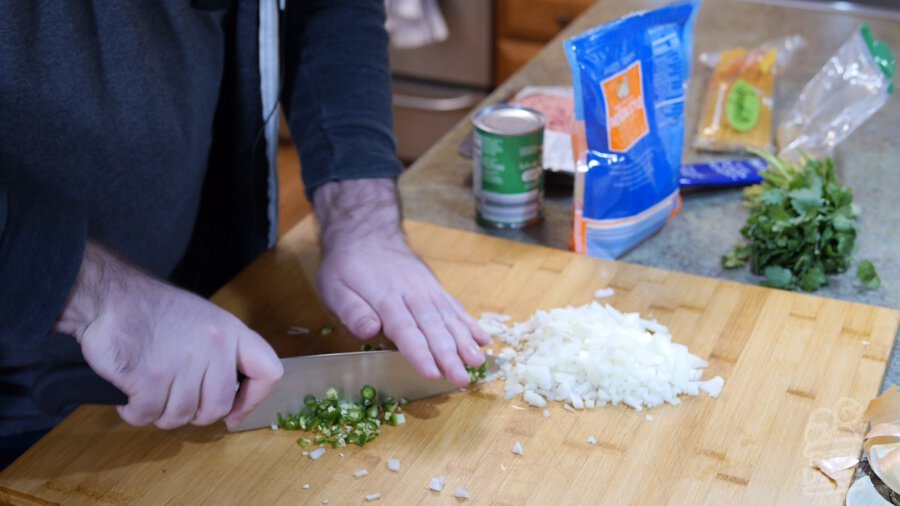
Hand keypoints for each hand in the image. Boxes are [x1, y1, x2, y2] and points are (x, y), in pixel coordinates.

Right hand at [55, 242, 282, 429]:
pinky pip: (148, 415)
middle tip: (174, 400)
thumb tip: (231, 399)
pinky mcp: (149, 379)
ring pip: (180, 416)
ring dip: (161, 412)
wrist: (109, 296)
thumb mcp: (203, 320)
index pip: (268, 372)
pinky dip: (135, 412)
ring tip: (148, 390)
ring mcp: (183, 364)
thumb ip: (221, 354)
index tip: (234, 413)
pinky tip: (130, 394)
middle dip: (195, 414)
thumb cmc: (153, 309)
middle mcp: (214, 348)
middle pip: (217, 407)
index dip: (253, 400)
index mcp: (231, 332)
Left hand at [313, 179, 489, 386]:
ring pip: (449, 317)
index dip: (419, 353)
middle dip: (449, 355)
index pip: (405, 330)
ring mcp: (427, 289)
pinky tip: (483, 339)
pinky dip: (470, 323)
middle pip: (433, 328)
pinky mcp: (435, 287)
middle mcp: (412, 293)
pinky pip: (455, 306)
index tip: (433, 373)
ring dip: (465, 341)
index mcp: (385, 297)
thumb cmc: (346, 266)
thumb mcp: (334, 287)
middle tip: (462, 379)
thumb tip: (369, 330)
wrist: (367, 232)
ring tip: (478, 362)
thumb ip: (352, 310)